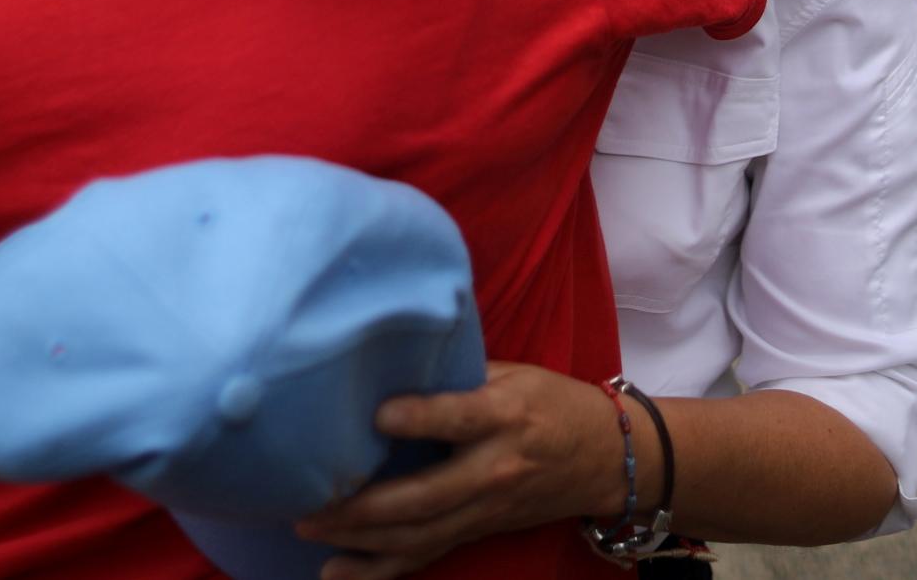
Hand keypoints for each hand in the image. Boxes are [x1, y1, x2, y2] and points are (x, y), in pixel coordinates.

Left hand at [296, 363, 625, 578]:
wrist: (605, 458)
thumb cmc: (551, 401)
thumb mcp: (514, 372)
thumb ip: (459, 372)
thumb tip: (394, 357)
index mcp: (505, 416)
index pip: (459, 418)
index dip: (420, 417)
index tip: (376, 414)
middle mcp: (494, 468)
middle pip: (426, 495)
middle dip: (364, 505)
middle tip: (311, 501)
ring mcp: (486, 508)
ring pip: (419, 534)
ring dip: (361, 539)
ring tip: (312, 530)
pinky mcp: (480, 530)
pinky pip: (427, 556)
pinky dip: (382, 570)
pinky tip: (338, 573)